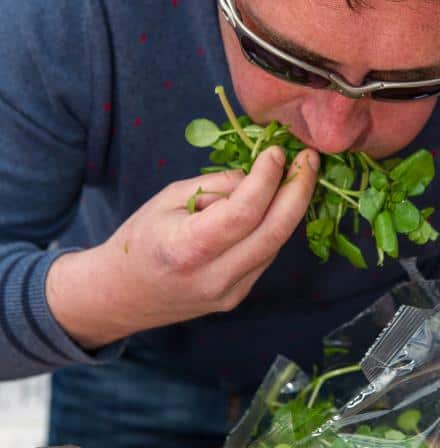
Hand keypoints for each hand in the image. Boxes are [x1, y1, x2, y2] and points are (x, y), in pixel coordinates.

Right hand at [47, 146, 318, 347]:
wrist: (122, 296)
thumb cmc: (140, 240)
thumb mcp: (168, 199)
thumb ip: (216, 186)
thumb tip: (257, 175)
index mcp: (187, 248)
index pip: (243, 212)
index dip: (267, 179)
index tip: (277, 151)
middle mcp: (214, 276)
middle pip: (274, 232)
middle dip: (299, 190)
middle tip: (309, 158)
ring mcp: (230, 292)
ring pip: (275, 243)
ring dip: (291, 207)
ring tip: (296, 174)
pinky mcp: (238, 296)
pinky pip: (266, 254)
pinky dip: (274, 225)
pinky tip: (275, 204)